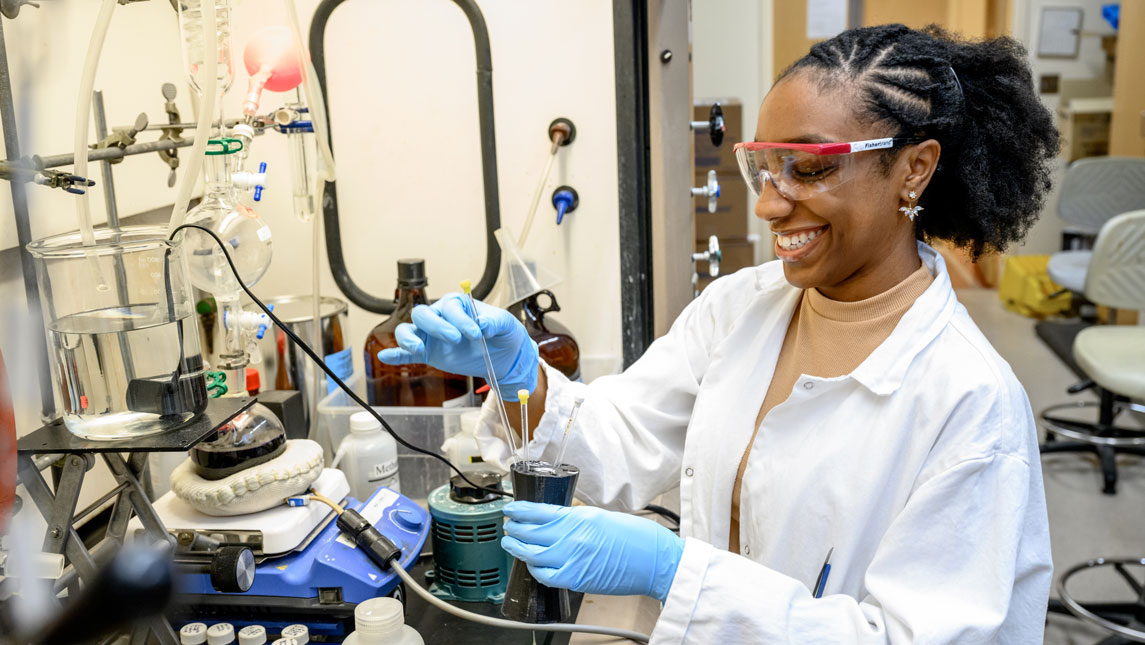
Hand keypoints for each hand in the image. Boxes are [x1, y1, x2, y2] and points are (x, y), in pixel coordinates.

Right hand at [376, 293, 537, 399]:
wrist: (505, 357)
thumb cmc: (504, 334)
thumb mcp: (507, 324)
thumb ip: (495, 322)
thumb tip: (483, 324)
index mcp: (458, 305)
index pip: (450, 307)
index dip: (461, 320)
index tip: (476, 334)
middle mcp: (441, 317)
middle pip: (424, 314)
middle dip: (436, 326)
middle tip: (455, 340)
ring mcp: (432, 336)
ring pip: (409, 330)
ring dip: (409, 338)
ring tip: (419, 350)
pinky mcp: (429, 354)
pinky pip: (407, 353)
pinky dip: (396, 355)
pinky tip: (385, 357)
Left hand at [501, 501, 684, 601]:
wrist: (654, 560)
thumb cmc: (635, 537)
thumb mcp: (602, 517)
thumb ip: (576, 519)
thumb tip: (555, 522)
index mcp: (580, 517)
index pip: (540, 512)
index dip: (520, 511)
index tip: (510, 510)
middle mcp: (573, 537)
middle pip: (531, 533)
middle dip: (515, 530)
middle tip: (508, 527)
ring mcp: (573, 559)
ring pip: (533, 554)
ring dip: (518, 549)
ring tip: (511, 544)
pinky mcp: (577, 579)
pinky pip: (546, 575)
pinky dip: (535, 570)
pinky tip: (532, 564)